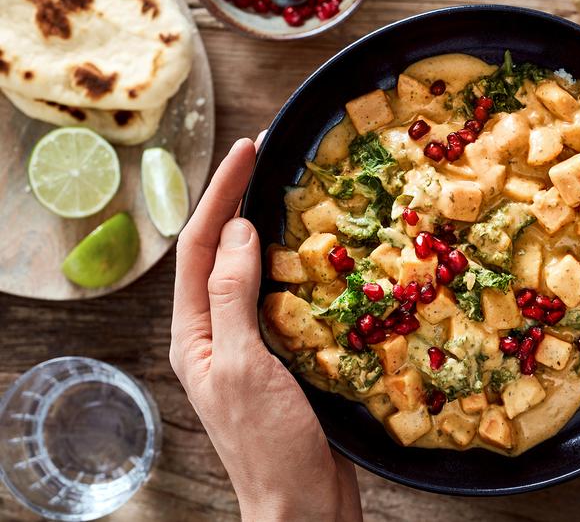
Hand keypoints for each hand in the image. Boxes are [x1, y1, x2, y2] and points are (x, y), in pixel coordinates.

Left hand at [170, 136, 361, 521]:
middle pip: (224, 253)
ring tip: (298, 193)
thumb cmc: (269, 445)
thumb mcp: (243, 366)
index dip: (221, 194)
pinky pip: (291, 300)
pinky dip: (306, 271)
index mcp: (195, 334)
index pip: (200, 248)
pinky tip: (328, 255)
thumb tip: (238, 232)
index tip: (249, 150)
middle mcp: (218, 333)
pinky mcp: (289, 356)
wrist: (304, 503)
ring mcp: (254, 345)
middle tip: (273, 157)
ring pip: (259, 273)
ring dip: (276, 232)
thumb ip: (233, 298)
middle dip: (242, 202)